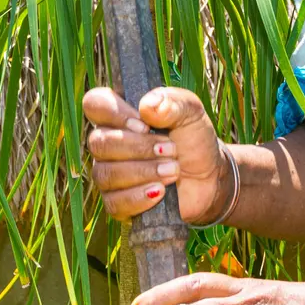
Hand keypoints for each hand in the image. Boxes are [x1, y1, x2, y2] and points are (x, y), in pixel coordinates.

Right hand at [83, 85, 229, 224]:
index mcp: (120, 115)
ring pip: (104, 174)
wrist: (209, 177)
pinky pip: (113, 203)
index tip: (145, 125)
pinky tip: (160, 192)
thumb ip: (173, 102)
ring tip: (173, 170)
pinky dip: (139, 197)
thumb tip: (147, 107)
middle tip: (171, 149)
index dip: (115, 114)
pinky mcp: (118, 202)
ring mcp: (109, 174)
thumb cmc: (193, 139)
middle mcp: (108, 143)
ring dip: (142, 172)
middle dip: (138, 148)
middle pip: (98, 143)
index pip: (94, 104)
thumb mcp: (191, 112)